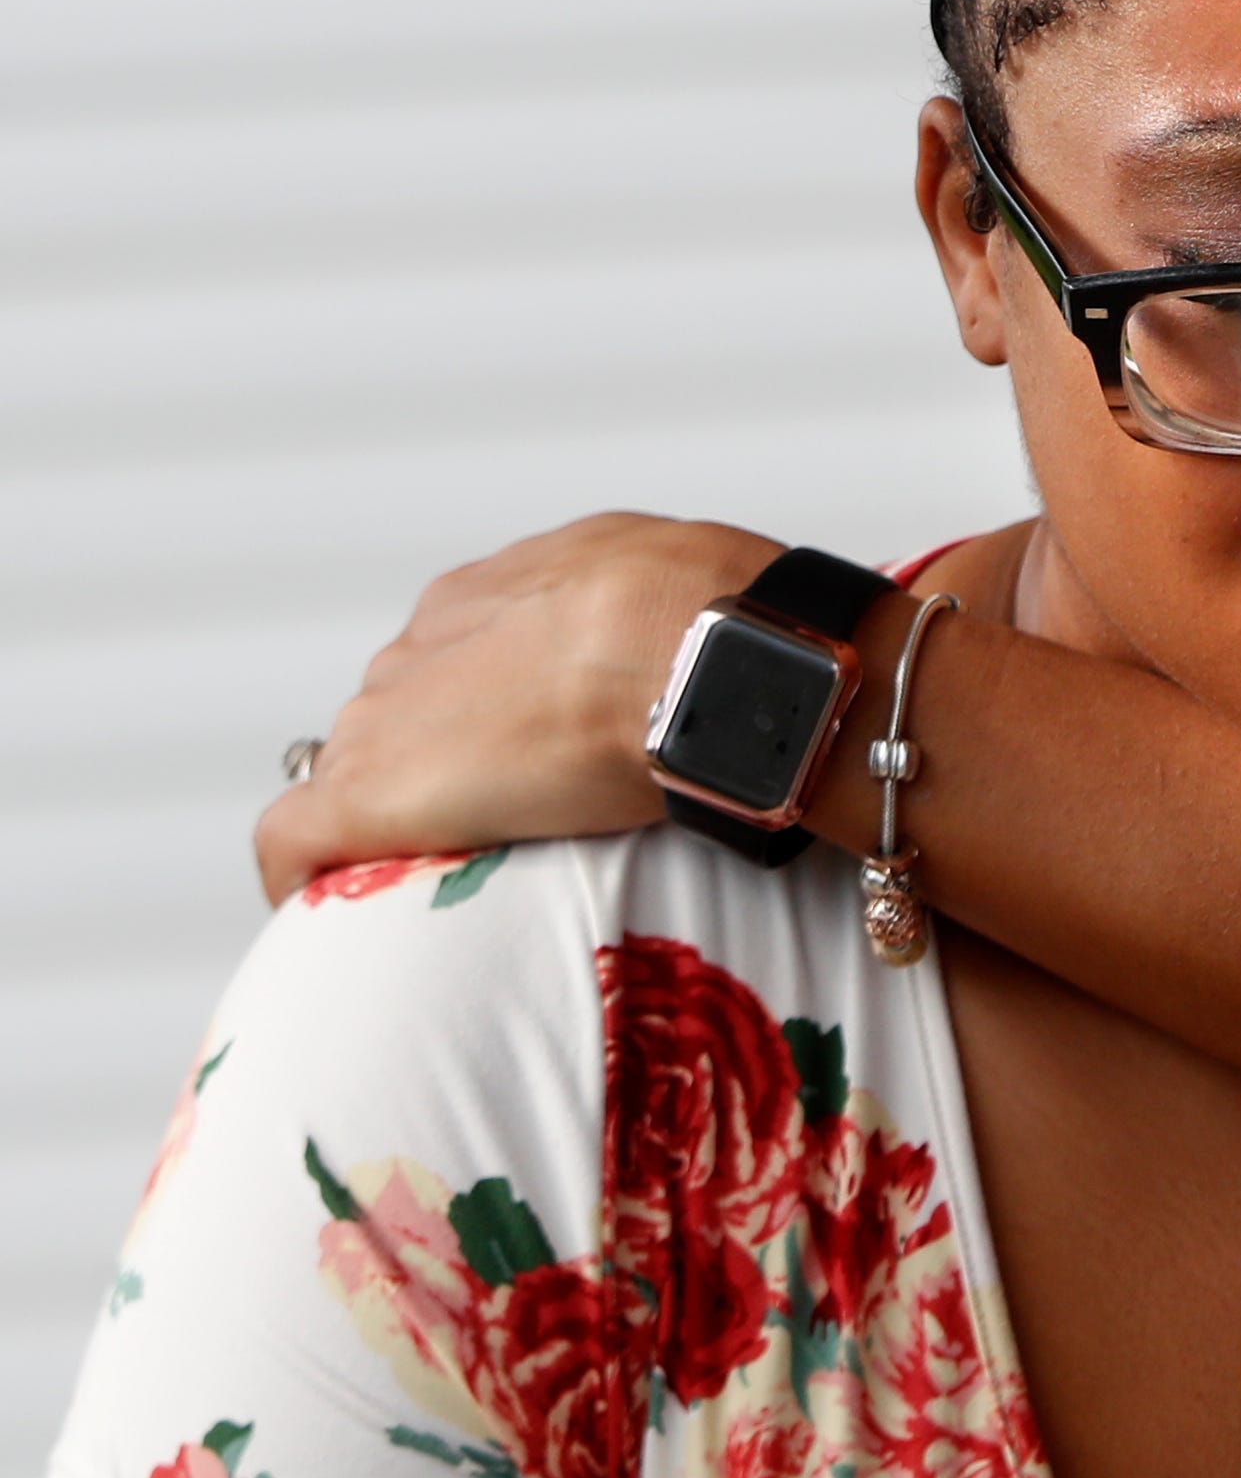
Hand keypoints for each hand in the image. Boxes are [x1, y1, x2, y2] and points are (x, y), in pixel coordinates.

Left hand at [253, 514, 778, 902]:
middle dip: (439, 768)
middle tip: (512, 824)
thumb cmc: (712, 614)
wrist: (693, 655)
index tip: (529, 758)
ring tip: (464, 869)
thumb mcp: (668, 574)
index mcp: (489, 593)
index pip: (452, 660)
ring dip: (396, 817)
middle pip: (397, 718)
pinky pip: (291, 840)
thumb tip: (657, 640)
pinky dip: (300, 872)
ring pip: (356, 774)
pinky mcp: (367, 796)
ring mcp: (386, 721)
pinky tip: (326, 903)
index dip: (484, 718)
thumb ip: (629, 608)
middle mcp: (421, 647)